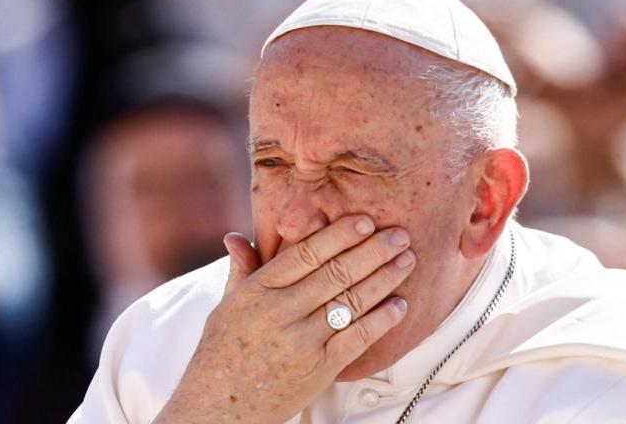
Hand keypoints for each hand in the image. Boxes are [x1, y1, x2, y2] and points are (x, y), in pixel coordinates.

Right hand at [154, 215, 415, 423]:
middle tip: (400, 234)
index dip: (339, 234)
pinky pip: (358, 339)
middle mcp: (280, 312)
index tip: (365, 220)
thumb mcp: (225, 307)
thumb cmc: (222, 354)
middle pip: (336, 273)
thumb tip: (236, 236)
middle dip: (373, 251)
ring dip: (385, 279)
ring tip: (407, 261)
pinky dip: (382, 320)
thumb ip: (241, 270)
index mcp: (258, 291)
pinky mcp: (319, 369)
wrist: (218, 409)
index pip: (306, 253)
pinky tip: (399, 305)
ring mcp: (301, 342)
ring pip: (352, 302)